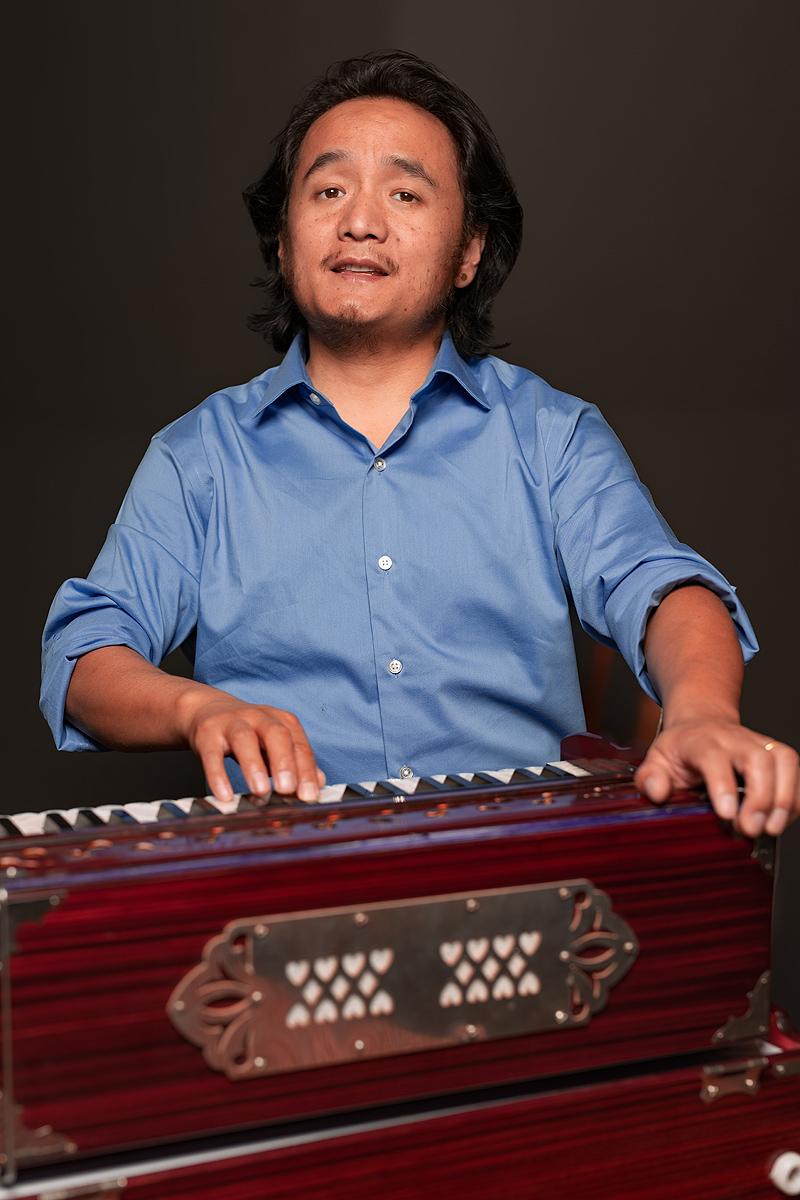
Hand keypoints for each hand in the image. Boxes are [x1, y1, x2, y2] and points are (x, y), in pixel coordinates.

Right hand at [180, 693, 324, 804]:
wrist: (208, 710)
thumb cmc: (249, 733)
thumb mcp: (274, 745)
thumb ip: (296, 763)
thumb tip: (319, 782)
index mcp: (282, 721)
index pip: (299, 745)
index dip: (306, 770)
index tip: (309, 795)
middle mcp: (259, 717)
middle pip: (276, 734)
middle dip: (284, 762)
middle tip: (288, 790)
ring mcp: (232, 723)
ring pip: (244, 740)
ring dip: (254, 766)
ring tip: (261, 791)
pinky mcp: (207, 733)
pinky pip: (212, 754)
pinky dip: (218, 775)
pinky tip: (224, 795)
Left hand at [634, 720, 799, 837]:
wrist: (702, 725)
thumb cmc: (681, 750)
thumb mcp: (657, 760)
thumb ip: (650, 777)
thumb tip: (657, 791)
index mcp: (700, 740)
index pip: (713, 756)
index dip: (722, 784)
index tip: (728, 814)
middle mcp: (733, 738)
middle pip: (756, 758)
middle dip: (760, 796)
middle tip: (751, 828)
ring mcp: (758, 743)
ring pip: (782, 759)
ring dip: (783, 797)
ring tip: (772, 827)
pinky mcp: (776, 753)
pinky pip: (795, 770)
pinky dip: (794, 798)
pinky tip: (782, 819)